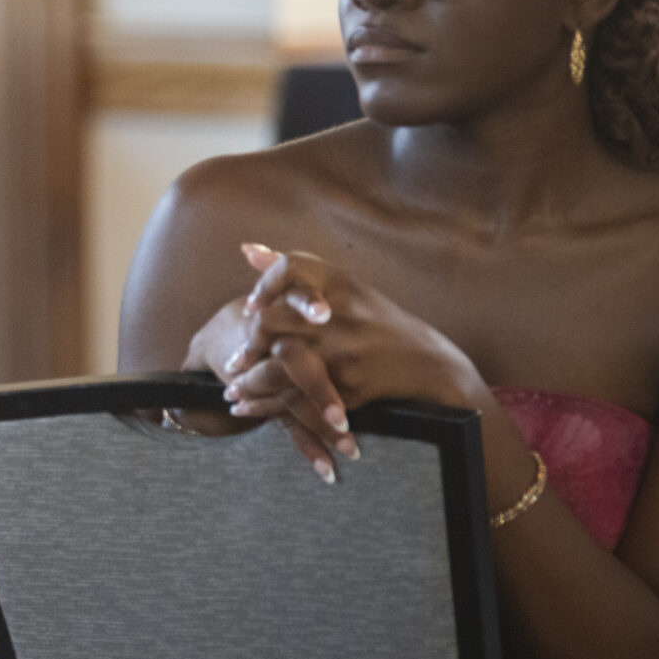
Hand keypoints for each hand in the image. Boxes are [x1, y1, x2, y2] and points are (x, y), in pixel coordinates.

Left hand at [205, 244, 485, 478]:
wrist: (424, 362)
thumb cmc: (373, 320)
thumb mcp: (342, 288)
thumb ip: (294, 271)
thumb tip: (246, 250)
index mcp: (342, 283)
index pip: (292, 266)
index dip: (265, 285)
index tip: (250, 308)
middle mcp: (341, 314)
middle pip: (271, 320)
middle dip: (249, 342)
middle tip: (236, 360)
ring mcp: (343, 351)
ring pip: (276, 363)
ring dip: (247, 380)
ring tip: (233, 388)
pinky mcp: (346, 386)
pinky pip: (293, 398)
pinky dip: (264, 405)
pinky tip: (246, 407)